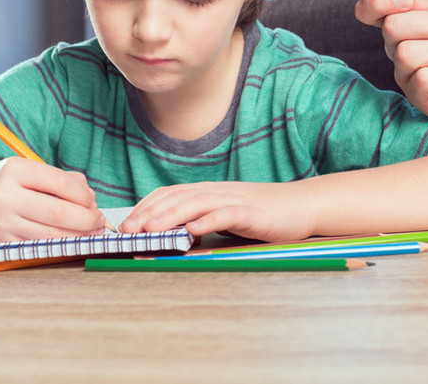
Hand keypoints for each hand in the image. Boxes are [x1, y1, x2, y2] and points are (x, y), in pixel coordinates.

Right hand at [0, 157, 106, 242]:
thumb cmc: (2, 183)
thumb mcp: (27, 170)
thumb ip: (61, 179)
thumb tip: (91, 197)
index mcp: (16, 170)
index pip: (61, 183)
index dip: (84, 195)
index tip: (94, 202)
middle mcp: (6, 195)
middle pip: (58, 212)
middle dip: (86, 220)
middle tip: (100, 221)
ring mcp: (2, 222)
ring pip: (50, 234)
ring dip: (77, 236)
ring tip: (91, 233)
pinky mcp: (1, 242)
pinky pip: (37, 246)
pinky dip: (58, 245)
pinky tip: (70, 241)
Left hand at [120, 181, 315, 241]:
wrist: (301, 205)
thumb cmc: (263, 214)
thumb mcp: (227, 215)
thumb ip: (203, 220)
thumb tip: (174, 234)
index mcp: (208, 192)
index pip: (170, 194)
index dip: (146, 206)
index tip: (126, 223)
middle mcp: (217, 192)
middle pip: (177, 197)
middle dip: (149, 213)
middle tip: (128, 229)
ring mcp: (234, 200)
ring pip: (196, 203)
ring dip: (170, 216)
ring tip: (151, 229)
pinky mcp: (251, 212)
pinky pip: (226, 214)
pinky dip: (208, 220)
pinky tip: (193, 230)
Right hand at [355, 0, 427, 137]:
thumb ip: (423, 4)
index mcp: (404, 24)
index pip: (369, 8)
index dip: (380, 1)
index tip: (407, 0)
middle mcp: (397, 47)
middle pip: (392, 26)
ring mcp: (405, 73)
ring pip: (407, 53)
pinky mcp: (416, 97)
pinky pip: (423, 78)